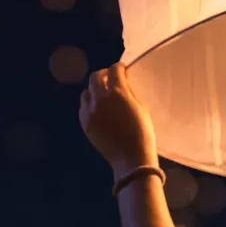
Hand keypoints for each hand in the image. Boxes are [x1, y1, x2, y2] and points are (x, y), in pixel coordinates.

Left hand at [79, 63, 158, 178]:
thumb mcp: (141, 108)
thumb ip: (130, 93)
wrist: (131, 159)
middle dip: (104, 74)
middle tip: (111, 78)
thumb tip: (123, 83)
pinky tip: (98, 108)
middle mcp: (100, 99)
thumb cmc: (142, 134)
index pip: (114, 70)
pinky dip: (89, 103)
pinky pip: (83, 107)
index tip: (122, 69)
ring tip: (103, 94)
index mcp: (118, 93)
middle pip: (95, 77)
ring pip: (86, 92)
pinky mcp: (85, 124)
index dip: (119, 67)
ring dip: (94, 89)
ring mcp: (89, 112)